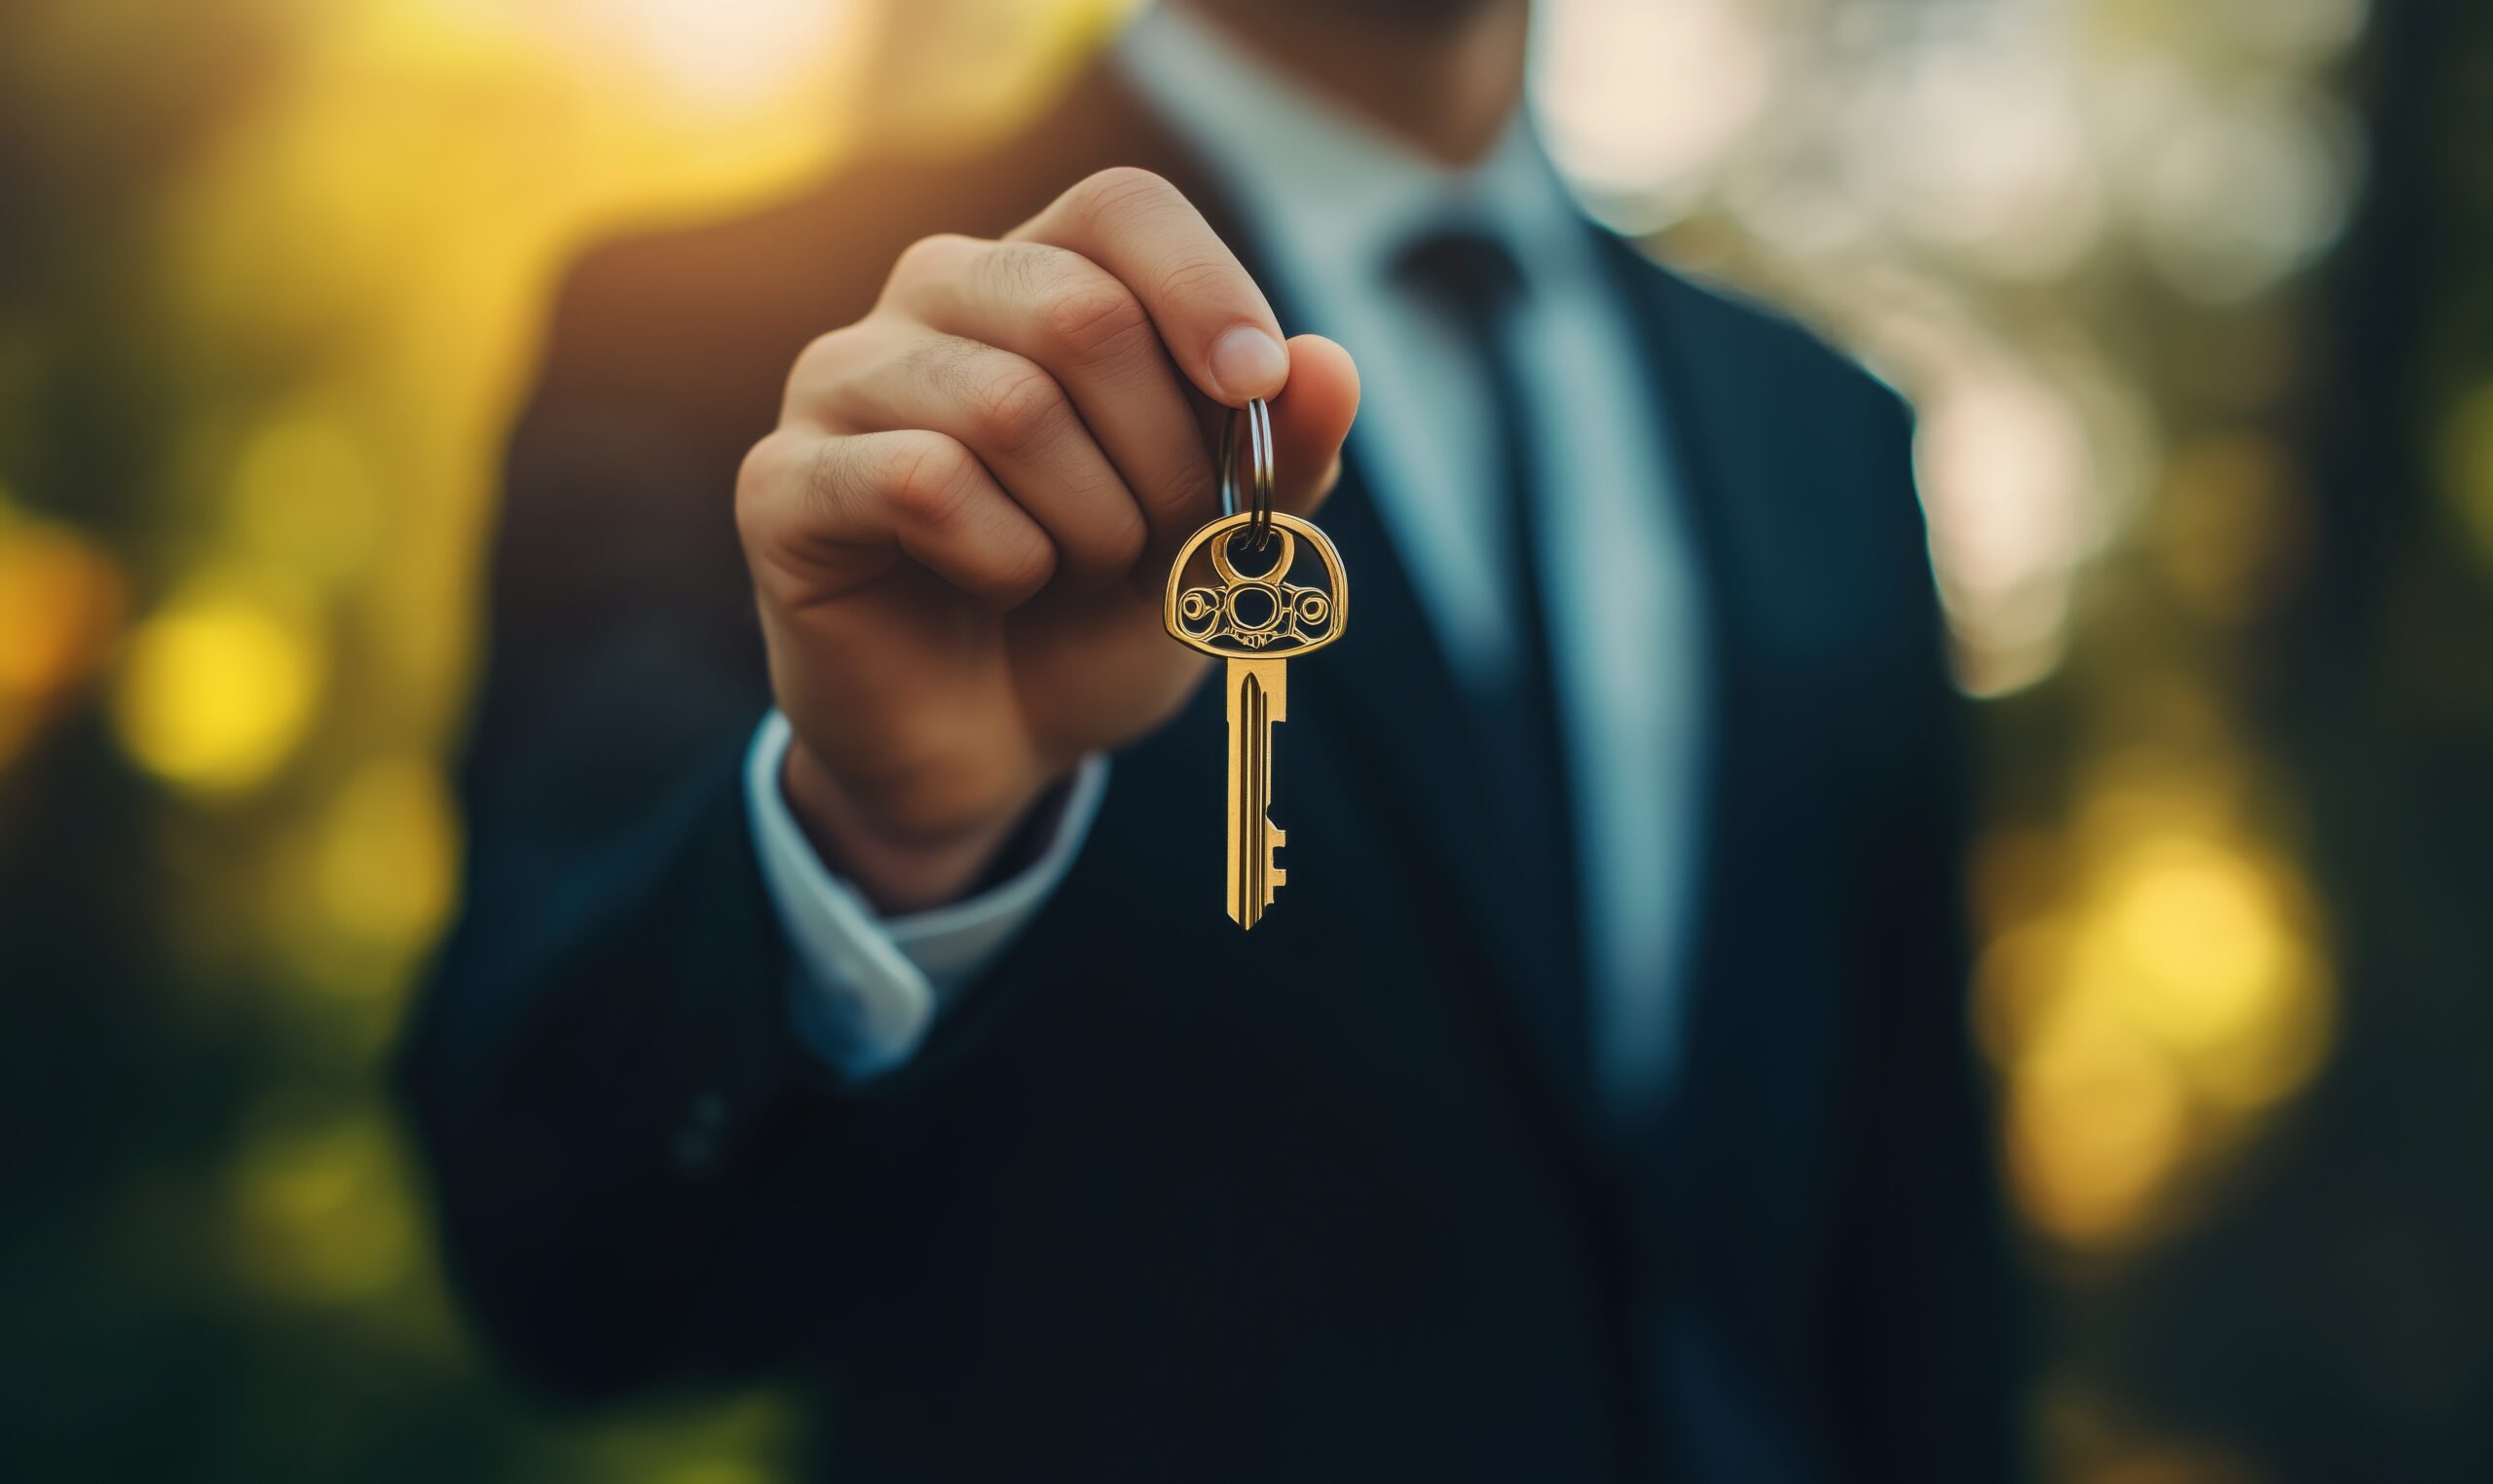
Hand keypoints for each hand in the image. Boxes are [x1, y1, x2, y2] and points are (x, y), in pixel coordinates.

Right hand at [737, 168, 1360, 911]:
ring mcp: (842, 380)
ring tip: (1078, 567)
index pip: (1120, 206)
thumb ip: (1280, 458)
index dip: (1203, 286)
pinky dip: (1002, 557)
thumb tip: (1329, 366)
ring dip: (1090, 520)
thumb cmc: (1096, 619)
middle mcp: (932, 299)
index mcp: (1040, 278)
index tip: (1255, 388)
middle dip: (1164, 454)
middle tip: (1166, 539)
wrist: (990, 749)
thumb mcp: (1218, 546)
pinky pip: (922, 483)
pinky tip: (1002, 583)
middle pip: (1080, 310)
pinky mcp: (787, 480)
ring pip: (1009, 404)